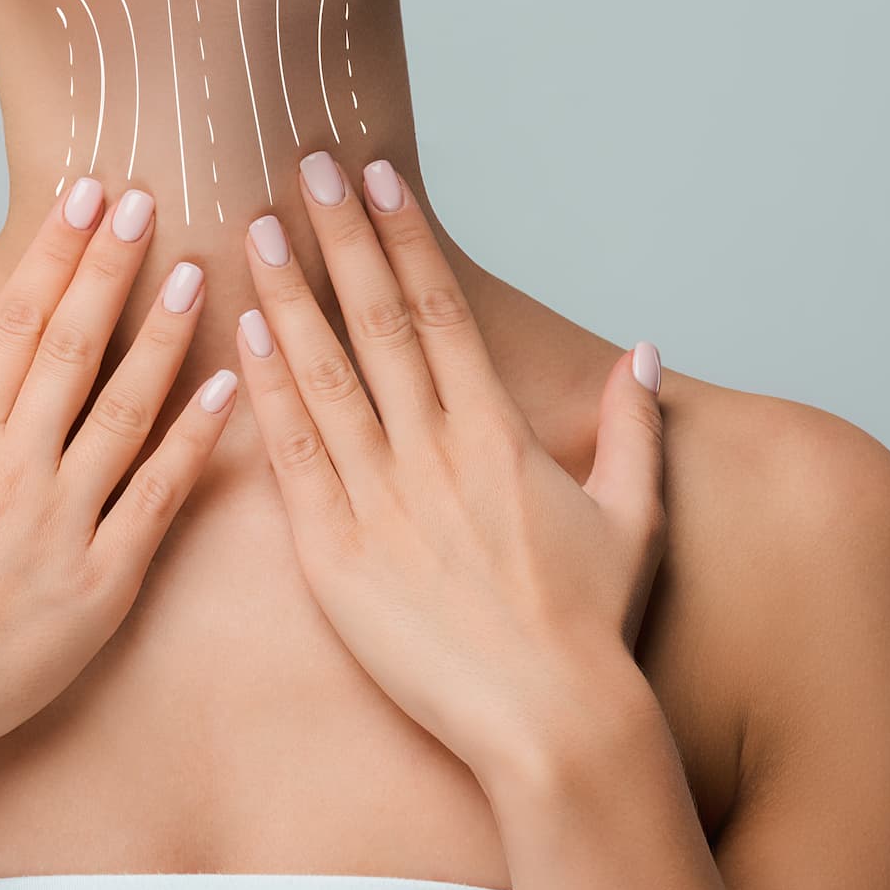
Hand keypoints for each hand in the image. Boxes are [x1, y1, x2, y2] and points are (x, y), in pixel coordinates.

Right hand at [0, 177, 240, 790]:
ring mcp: (62, 525)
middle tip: (151, 199)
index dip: (54, 250)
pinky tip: (230, 391)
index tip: (87, 196)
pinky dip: (198, 442)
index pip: (13, 320)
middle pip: (77, 344)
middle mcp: (12, 467)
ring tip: (199, 273)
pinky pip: (160, 501)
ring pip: (130, 410)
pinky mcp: (99, 586)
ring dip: (167, 336)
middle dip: (114, 264)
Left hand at [230, 151, 668, 785]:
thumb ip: (633, 427)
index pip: (442, 310)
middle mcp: (437, 451)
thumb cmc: (591, 631)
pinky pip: (296, 457)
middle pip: (379, 321)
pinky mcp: (336, 554)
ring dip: (289, 295)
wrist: (552, 724)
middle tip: (304, 165)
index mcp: (499, 435)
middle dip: (340, 236)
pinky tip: (245, 336)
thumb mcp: (634, 518)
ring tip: (252, 229)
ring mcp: (384, 500)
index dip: (405, 238)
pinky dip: (269, 392)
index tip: (377, 178)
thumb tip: (644, 351)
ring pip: (326, 376)